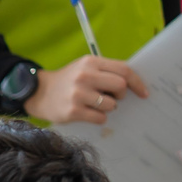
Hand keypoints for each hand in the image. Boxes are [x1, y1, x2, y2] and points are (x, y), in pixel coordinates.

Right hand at [24, 56, 148, 124]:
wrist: (37, 93)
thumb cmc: (66, 81)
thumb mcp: (84, 68)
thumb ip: (105, 71)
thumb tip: (130, 84)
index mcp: (91, 62)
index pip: (123, 70)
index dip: (137, 82)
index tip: (143, 92)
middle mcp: (85, 76)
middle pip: (120, 87)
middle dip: (121, 95)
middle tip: (114, 98)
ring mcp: (78, 94)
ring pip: (111, 104)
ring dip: (109, 108)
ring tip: (96, 106)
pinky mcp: (73, 111)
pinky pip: (99, 118)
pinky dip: (100, 118)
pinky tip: (90, 114)